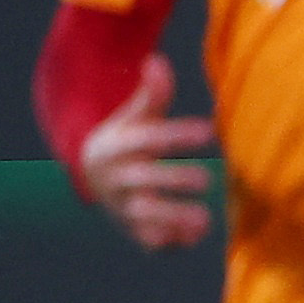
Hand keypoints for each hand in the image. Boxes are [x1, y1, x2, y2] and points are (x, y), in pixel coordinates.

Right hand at [70, 59, 212, 248]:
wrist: (94, 180)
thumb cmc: (128, 141)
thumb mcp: (134, 117)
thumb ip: (151, 94)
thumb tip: (157, 60)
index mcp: (116, 145)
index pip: (145, 138)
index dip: (175, 134)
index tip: (208, 130)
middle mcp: (115, 178)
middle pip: (142, 178)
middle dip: (174, 179)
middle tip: (208, 178)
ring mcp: (123, 206)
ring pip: (143, 214)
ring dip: (173, 216)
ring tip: (204, 218)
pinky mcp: (135, 230)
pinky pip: (149, 241)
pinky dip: (170, 242)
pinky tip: (194, 237)